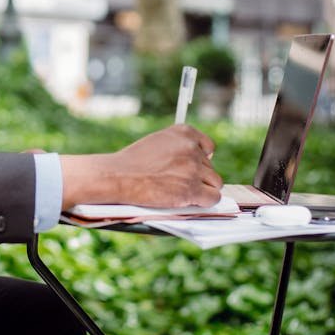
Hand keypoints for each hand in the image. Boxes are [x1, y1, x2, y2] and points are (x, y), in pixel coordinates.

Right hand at [58, 124, 222, 208]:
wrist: (119, 176)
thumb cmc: (133, 161)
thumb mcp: (158, 141)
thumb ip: (178, 145)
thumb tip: (199, 157)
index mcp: (184, 133)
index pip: (208, 146)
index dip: (202, 159)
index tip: (194, 166)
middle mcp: (192, 148)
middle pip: (210, 167)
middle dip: (198, 176)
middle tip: (180, 183)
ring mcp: (193, 169)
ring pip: (215, 182)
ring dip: (202, 189)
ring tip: (184, 192)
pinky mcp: (192, 189)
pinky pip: (213, 197)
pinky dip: (204, 202)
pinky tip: (191, 201)